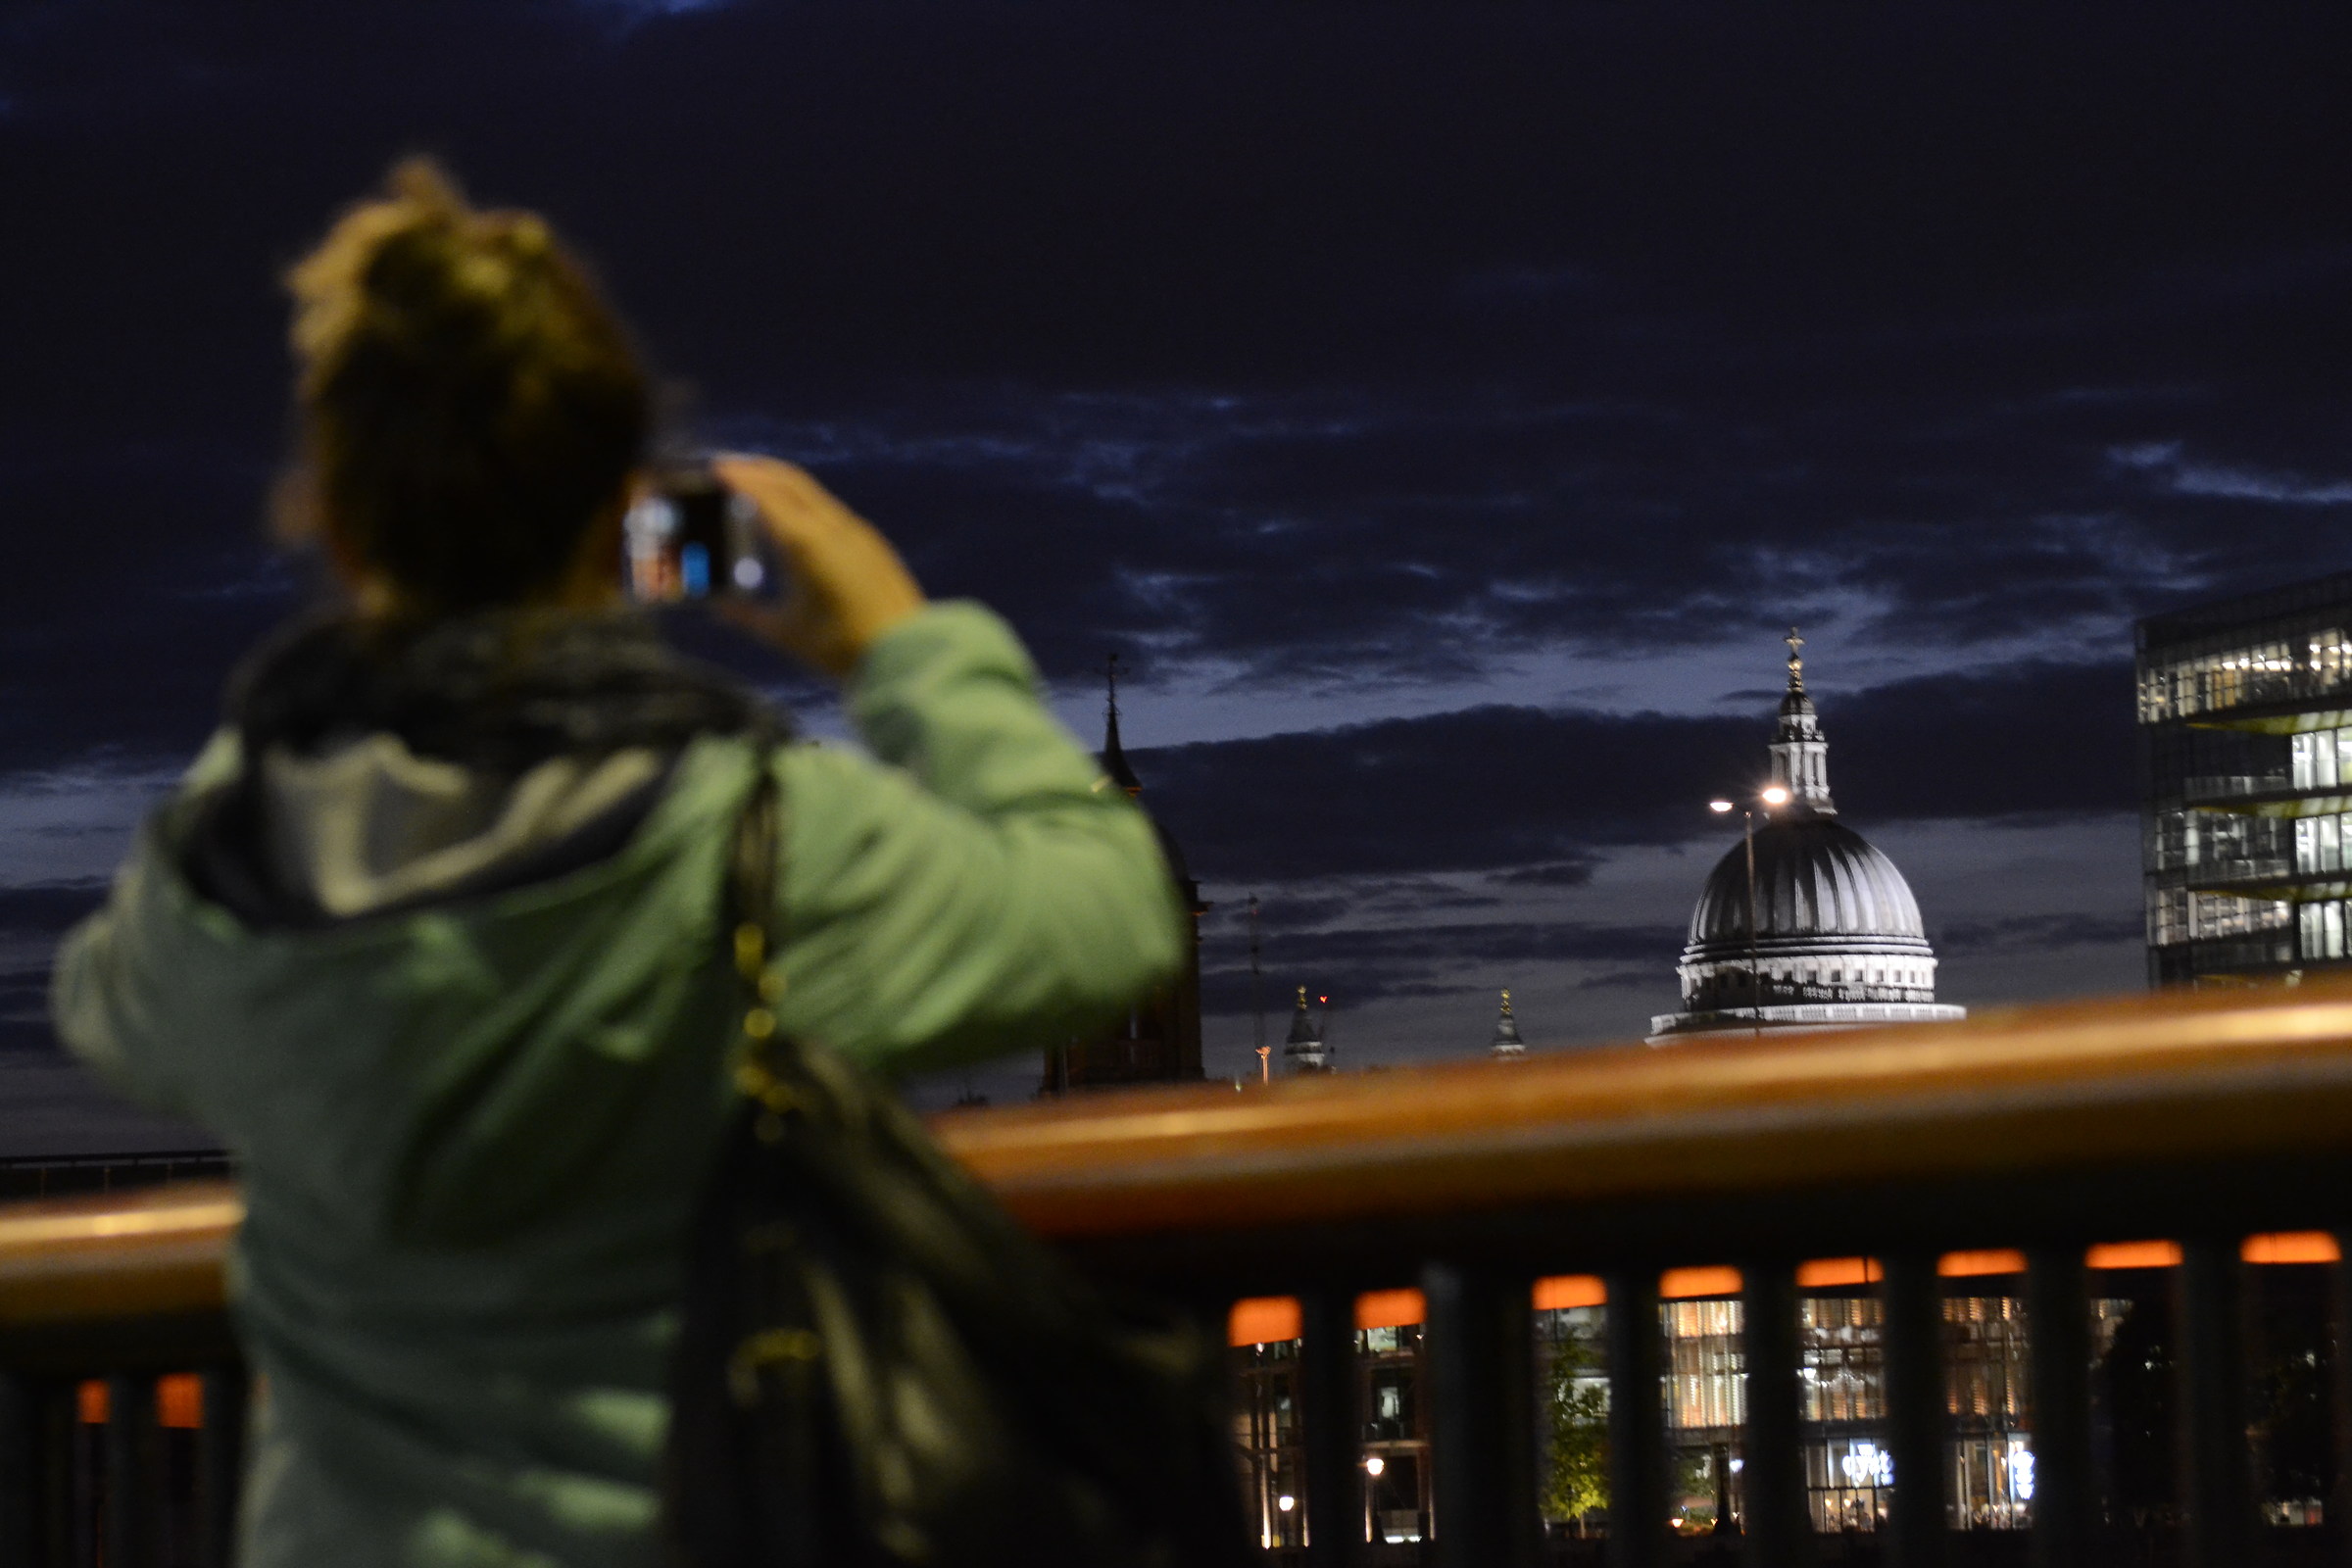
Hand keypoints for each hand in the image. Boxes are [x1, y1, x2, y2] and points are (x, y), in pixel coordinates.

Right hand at [711, 456, 926, 679]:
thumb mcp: (786, 632)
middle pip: (791, 483)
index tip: (718, 469)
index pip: (767, 496)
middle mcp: (832, 527)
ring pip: (813, 495)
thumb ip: (747, 616)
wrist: (905, 651)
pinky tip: (796, 519)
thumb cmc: (841, 644)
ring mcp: (856, 532)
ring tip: (759, 490)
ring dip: (783, 486)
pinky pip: (830, 510)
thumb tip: (718, 605)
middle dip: (759, 470)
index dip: (740, 479)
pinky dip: (804, 503)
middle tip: (731, 469)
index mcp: (805, 543)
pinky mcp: (871, 543)